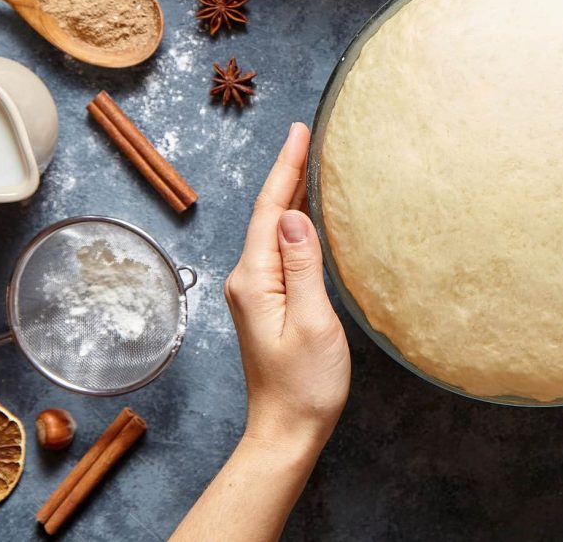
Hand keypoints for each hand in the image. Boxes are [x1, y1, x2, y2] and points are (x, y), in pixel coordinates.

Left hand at [224, 122, 350, 459]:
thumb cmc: (306, 385)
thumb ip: (303, 265)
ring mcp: (255, 291)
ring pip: (272, 229)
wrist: (287, 431)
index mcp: (256, 280)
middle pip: (269, 213)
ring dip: (289, 193)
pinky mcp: (267, 302)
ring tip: (306, 160)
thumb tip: (295, 216)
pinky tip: (303, 213)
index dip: (287, 167)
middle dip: (287, 171)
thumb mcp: (313, 322)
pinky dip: (291, 221)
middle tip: (304, 133)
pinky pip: (278, 248)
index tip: (298, 131)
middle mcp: (248, 280)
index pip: (272, 210)